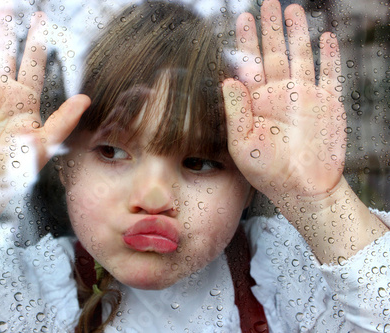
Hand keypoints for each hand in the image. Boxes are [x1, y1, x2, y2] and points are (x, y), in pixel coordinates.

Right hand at [0, 0, 89, 189]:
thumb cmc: (15, 168)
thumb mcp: (44, 144)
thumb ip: (63, 120)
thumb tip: (86, 98)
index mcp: (23, 99)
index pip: (31, 61)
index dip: (36, 39)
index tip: (41, 17)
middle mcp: (1, 92)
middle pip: (4, 52)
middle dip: (4, 27)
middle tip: (6, 2)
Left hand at [223, 0, 344, 202]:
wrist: (303, 190)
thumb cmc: (268, 171)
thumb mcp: (242, 144)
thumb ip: (235, 112)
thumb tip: (226, 80)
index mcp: (256, 102)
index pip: (249, 64)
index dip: (246, 41)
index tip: (243, 18)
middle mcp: (279, 95)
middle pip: (274, 53)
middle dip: (270, 29)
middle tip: (267, 3)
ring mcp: (305, 97)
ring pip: (300, 56)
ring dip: (297, 34)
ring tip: (293, 10)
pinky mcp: (328, 104)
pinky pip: (331, 74)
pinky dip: (330, 56)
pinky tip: (327, 37)